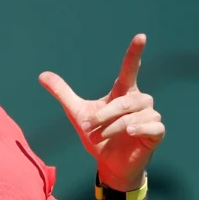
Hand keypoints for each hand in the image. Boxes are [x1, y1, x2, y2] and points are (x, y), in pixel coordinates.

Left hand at [39, 33, 164, 190]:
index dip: (134, 53)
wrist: (109, 164)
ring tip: (99, 136)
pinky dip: (139, 128)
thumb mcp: (77, 113)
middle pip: (125, 102)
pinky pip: (152, 125)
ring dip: (113, 127)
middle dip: (104, 115)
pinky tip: (129, 132)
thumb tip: (42, 75)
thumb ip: (63, 93)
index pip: (130, 69)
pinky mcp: (156, 132)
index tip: (141, 36)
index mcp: (123, 92)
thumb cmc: (97, 136)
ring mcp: (150, 116)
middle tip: (88, 127)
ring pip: (133, 115)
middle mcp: (139, 100)